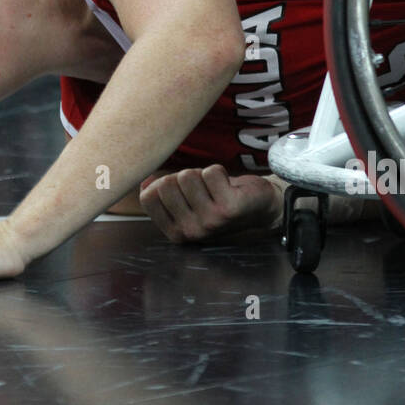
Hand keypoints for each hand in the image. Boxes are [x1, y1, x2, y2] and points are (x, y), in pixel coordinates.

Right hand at [139, 165, 282, 242]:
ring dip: (202, 174)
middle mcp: (190, 231)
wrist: (261, 210)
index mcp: (175, 233)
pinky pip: (211, 172)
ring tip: (215, 188)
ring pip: (188, 176)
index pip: (148, 198)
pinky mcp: (229, 207)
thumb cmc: (219, 203)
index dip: (162, 184)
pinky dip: (219, 171)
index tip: (181, 190)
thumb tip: (144, 182)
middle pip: (167, 184)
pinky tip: (228, 186)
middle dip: (183, 177)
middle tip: (202, 188)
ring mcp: (210, 221)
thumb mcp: (187, 204)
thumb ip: (163, 195)